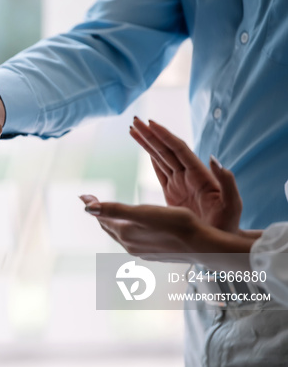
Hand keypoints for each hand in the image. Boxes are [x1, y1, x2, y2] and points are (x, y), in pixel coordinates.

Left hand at [79, 195, 256, 270]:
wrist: (204, 245)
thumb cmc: (177, 224)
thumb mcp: (143, 212)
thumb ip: (114, 210)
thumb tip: (86, 208)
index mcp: (125, 234)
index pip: (101, 217)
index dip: (92, 204)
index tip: (83, 193)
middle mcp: (130, 246)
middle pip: (108, 227)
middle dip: (100, 213)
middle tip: (92, 200)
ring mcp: (142, 252)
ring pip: (121, 234)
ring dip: (113, 222)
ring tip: (109, 212)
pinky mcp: (154, 254)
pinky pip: (134, 240)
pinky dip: (127, 230)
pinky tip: (134, 226)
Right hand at [130, 117, 241, 232]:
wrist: (221, 244)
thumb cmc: (228, 226)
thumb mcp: (232, 205)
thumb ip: (227, 182)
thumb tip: (214, 158)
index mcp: (200, 176)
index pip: (179, 150)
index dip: (164, 136)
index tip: (150, 123)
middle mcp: (189, 175)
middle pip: (166, 149)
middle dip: (150, 134)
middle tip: (135, 121)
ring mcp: (180, 184)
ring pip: (161, 158)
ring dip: (148, 143)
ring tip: (133, 129)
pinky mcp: (173, 194)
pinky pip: (160, 171)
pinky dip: (151, 159)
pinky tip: (144, 149)